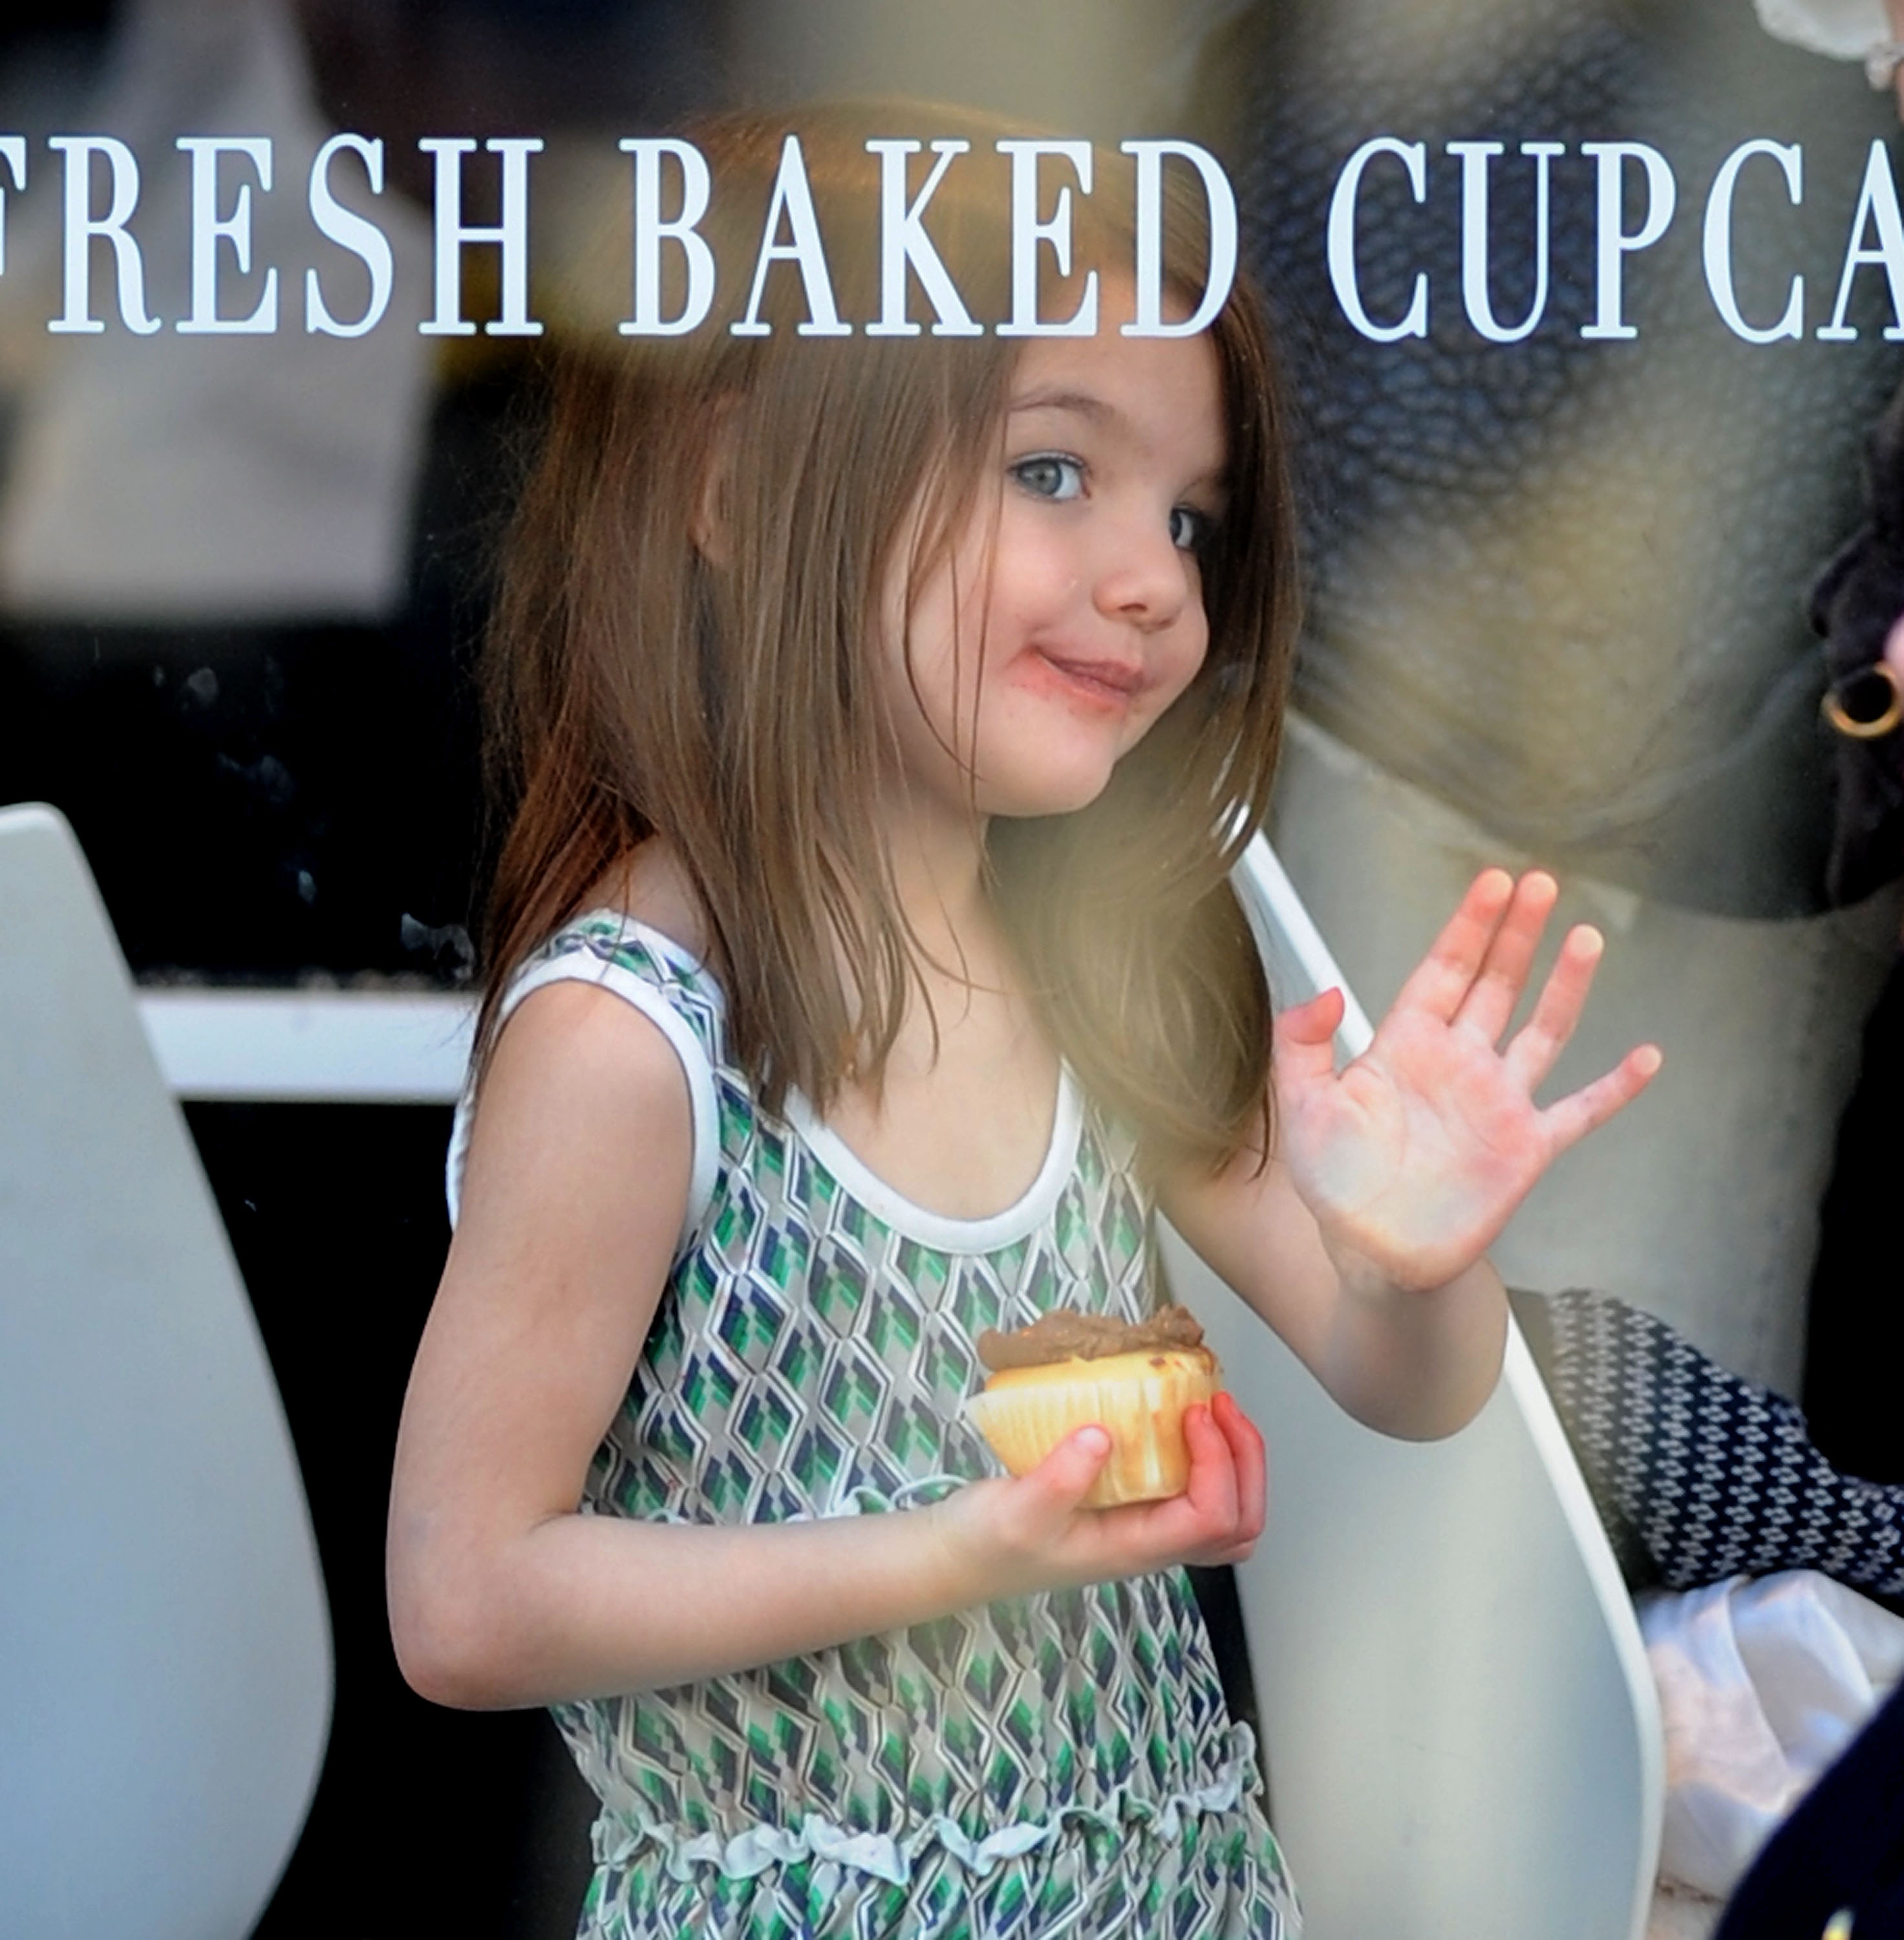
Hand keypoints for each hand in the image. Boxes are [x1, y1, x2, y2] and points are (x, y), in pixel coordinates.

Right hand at [930, 1392, 1265, 1603]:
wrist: (959, 1558)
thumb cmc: (986, 1544)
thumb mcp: (1015, 1510)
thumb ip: (1058, 1478)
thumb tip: (1102, 1435)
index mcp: (1134, 1549)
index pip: (1211, 1518)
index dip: (1217, 1464)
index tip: (1191, 1413)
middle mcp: (1150, 1544)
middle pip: (1239, 1525)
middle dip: (1246, 1462)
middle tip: (1220, 1406)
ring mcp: (1145, 1529)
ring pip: (1226, 1514)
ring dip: (1235, 1461)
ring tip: (1212, 1410)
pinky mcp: (1130, 1509)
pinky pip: (1192, 1492)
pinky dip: (1205, 1458)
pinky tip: (1176, 1418)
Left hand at [1274, 868, 1660, 1292]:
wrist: (1372, 1255)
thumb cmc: (1335, 1185)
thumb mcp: (1303, 1109)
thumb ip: (1302, 1046)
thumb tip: (1326, 993)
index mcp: (1406, 1047)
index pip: (1443, 970)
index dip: (1468, 926)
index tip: (1492, 882)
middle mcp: (1458, 1065)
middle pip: (1496, 984)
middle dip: (1517, 934)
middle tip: (1541, 883)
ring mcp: (1497, 1103)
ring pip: (1542, 1030)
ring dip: (1565, 986)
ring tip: (1586, 937)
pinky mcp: (1526, 1149)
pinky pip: (1580, 1111)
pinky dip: (1615, 1088)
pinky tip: (1646, 1058)